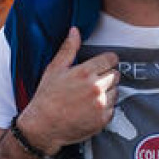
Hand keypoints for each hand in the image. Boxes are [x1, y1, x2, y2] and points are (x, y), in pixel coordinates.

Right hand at [18, 28, 119, 155]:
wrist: (43, 126)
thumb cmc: (47, 97)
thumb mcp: (54, 69)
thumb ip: (68, 49)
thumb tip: (75, 31)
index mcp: (85, 72)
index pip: (111, 59)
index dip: (107, 60)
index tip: (102, 64)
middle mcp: (96, 88)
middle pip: (116, 75)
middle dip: (107, 75)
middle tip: (93, 81)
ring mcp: (100, 105)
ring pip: (116, 91)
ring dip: (108, 91)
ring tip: (91, 95)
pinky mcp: (102, 120)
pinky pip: (113, 108)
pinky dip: (106, 107)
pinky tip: (92, 107)